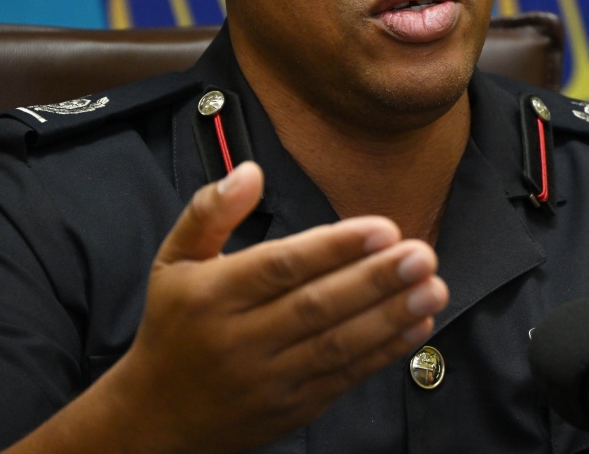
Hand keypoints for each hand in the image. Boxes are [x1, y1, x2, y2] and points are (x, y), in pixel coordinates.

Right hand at [92, 161, 447, 452]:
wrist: (155, 418)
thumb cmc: (174, 326)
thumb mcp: (174, 261)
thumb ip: (210, 211)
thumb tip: (250, 170)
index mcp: (211, 295)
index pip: (280, 267)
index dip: (334, 247)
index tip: (383, 228)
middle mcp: (239, 339)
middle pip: (315, 306)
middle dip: (375, 280)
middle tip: (422, 254)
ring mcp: (267, 379)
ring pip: (336, 346)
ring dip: (390, 316)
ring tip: (433, 287)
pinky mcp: (292, 409)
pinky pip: (343, 377)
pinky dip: (385, 352)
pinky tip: (418, 324)